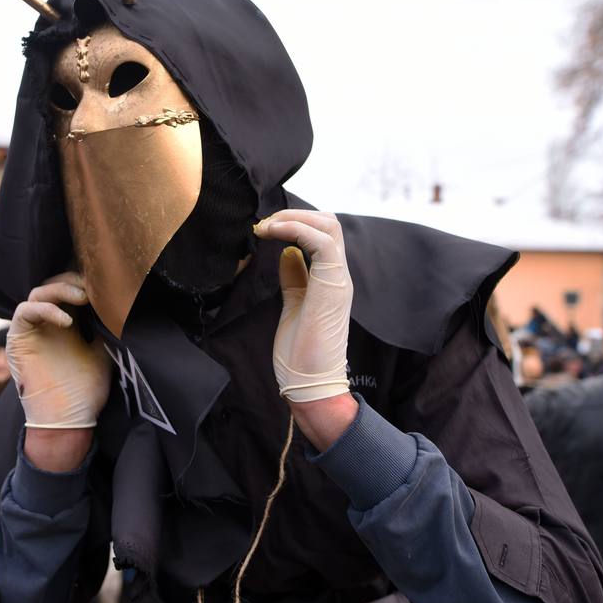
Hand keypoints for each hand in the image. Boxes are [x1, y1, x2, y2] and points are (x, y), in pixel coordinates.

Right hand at [10, 273, 111, 470]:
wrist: (68, 419)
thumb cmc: (85, 391)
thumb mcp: (104, 352)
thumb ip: (106, 327)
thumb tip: (120, 303)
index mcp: (68, 323)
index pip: (71, 289)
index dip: (86, 282)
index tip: (106, 284)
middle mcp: (48, 323)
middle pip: (54, 284)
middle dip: (74, 280)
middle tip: (94, 287)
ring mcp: (32, 329)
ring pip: (39, 292)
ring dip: (61, 289)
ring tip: (83, 297)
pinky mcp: (18, 337)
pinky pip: (25, 310)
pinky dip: (45, 309)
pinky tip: (66, 321)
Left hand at [254, 210, 355, 449]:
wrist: (311, 387)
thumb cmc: (302, 355)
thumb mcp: (293, 306)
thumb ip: (294, 279)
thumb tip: (287, 253)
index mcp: (330, 280)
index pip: (322, 234)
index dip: (294, 223)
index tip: (264, 230)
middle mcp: (338, 276)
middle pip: (329, 223)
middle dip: (294, 215)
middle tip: (264, 225)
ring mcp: (338, 281)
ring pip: (329, 227)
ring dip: (293, 219)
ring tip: (266, 227)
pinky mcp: (332, 289)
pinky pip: (323, 244)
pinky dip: (297, 231)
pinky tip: (274, 235)